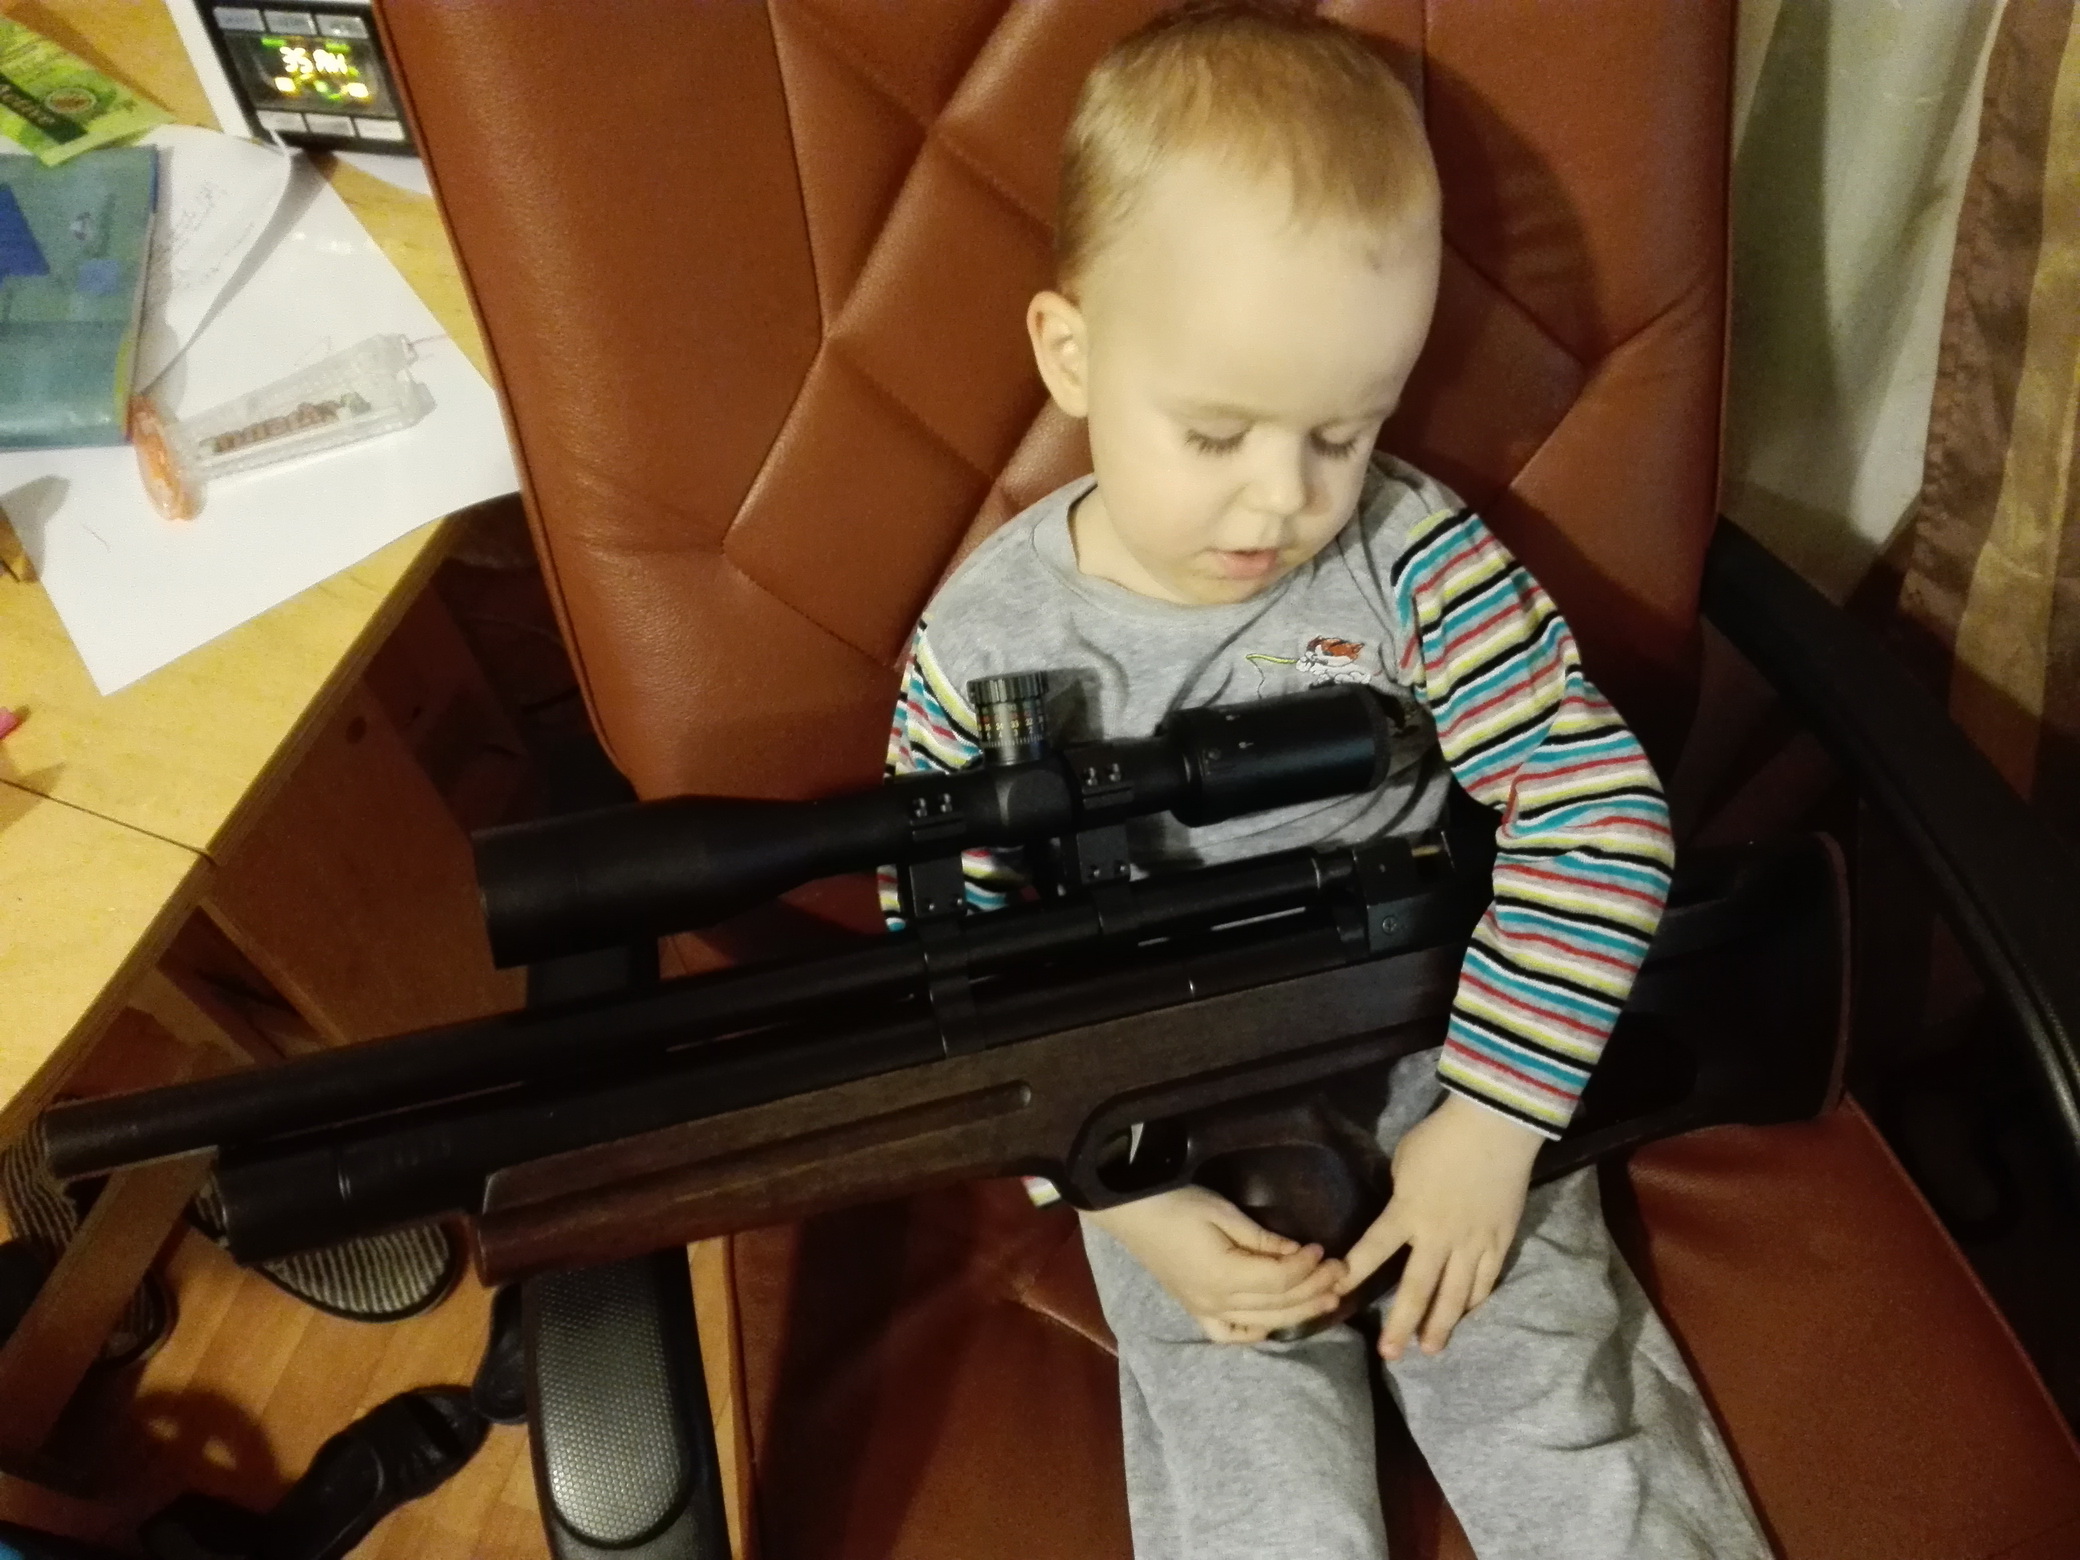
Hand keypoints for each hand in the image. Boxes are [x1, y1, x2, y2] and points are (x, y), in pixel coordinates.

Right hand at [1088, 1185, 1347, 1342]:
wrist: (1131, 1212)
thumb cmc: (1175, 1204)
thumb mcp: (1222, 1213)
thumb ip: (1262, 1238)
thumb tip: (1298, 1251)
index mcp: (1224, 1277)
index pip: (1280, 1280)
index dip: (1308, 1267)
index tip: (1324, 1249)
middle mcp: (1217, 1303)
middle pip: (1278, 1305)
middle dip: (1314, 1290)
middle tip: (1341, 1273)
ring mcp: (1205, 1310)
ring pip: (1263, 1322)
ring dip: (1298, 1311)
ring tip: (1326, 1299)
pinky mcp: (1196, 1309)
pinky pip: (1230, 1333)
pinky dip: (1257, 1331)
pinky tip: (1275, 1322)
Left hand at [1333, 1092, 1541, 1359]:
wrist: (1495, 1126)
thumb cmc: (1442, 1137)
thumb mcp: (1404, 1163)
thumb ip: (1400, 1196)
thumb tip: (1400, 1213)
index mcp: (1407, 1213)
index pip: (1373, 1250)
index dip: (1354, 1274)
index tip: (1336, 1294)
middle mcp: (1438, 1237)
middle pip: (1417, 1290)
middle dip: (1401, 1325)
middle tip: (1390, 1353)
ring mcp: (1473, 1243)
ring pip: (1456, 1295)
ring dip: (1441, 1324)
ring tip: (1430, 1349)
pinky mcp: (1500, 1240)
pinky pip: (1486, 1280)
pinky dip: (1475, 1300)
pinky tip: (1466, 1314)